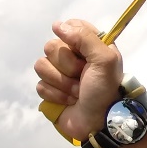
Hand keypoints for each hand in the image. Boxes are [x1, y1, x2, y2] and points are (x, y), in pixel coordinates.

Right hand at [33, 18, 123, 142]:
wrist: (99, 123)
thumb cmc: (106, 90)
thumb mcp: (105, 60)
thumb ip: (85, 37)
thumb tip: (57, 25)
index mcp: (90, 47)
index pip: (70, 27)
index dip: (72, 38)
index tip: (81, 52)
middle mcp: (74, 57)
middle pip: (51, 46)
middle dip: (68, 66)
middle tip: (83, 77)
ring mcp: (59, 74)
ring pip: (41, 65)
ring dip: (63, 83)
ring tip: (78, 92)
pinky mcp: (50, 91)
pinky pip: (40, 85)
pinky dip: (56, 95)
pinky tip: (70, 101)